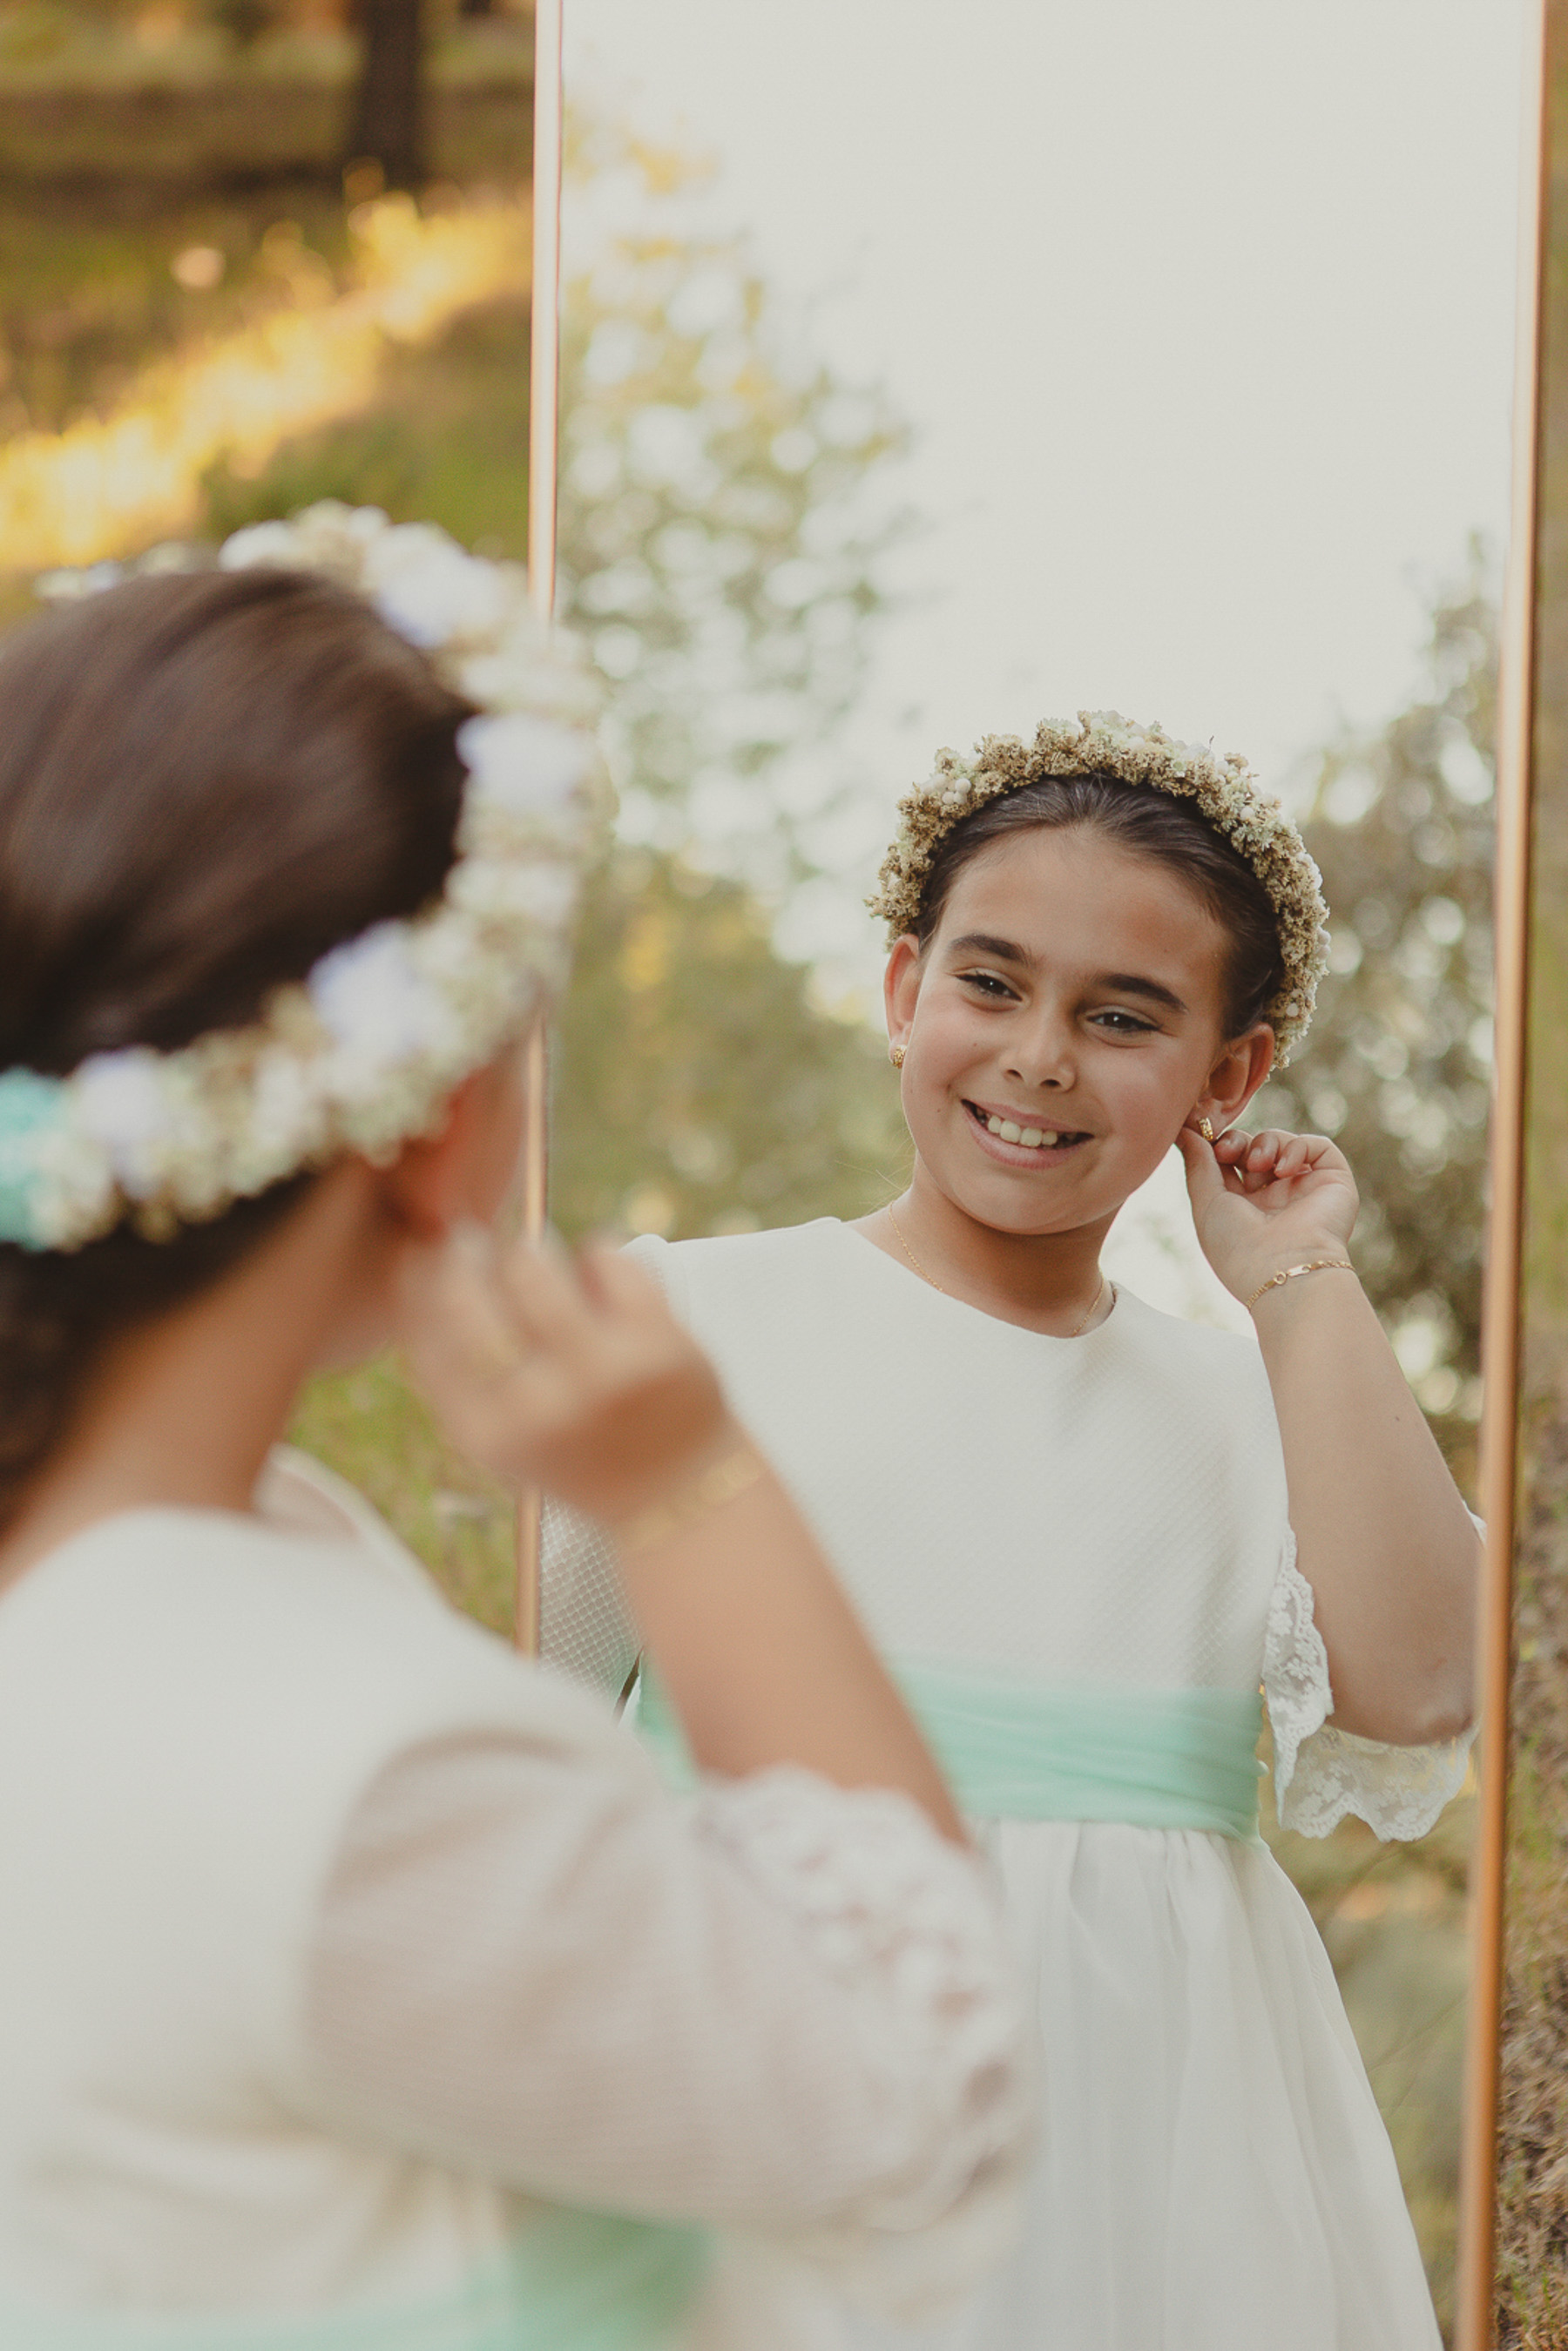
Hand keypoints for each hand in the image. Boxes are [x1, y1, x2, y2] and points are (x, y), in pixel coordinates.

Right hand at [395, 1222, 730, 1525]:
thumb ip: (455, 1366)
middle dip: (465, 1253)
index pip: (422, 1326)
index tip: (427, 1252)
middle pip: (464, 1288)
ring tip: (538, 1262)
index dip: (418, 1275)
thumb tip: (418, 1259)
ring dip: (530, 1251)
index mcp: (483, 1431)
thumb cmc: (575, 1448)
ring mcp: (598, 1372)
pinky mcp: (657, 1342)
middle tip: (474, 1243)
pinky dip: (597, 1256)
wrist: (675, 1493)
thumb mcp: (499, 1431)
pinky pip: (604, 1255)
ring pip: (530, 1260)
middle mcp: (534, 1405)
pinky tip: (601, 1280)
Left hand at [1176, 1124, 1358, 1306]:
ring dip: (1265, 1143)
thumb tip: (1184, 1131)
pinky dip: (1298, 1146)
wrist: (1284, 1271)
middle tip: (1228, 1151)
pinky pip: (1319, 1147)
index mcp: (1245, 1208)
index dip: (1220, 1145)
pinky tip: (1284, 1169)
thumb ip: (1197, 1164)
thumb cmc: (1239, 1247)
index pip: (1231, 1162)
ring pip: (1284, 1144)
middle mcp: (1275, 1199)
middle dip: (1238, 1141)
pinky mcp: (1334, 1182)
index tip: (1206, 1141)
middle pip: (1255, 1149)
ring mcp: (1305, 1190)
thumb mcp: (1207, 1203)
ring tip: (1258, 1164)